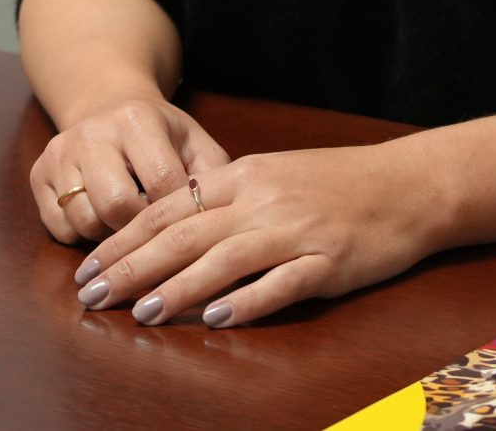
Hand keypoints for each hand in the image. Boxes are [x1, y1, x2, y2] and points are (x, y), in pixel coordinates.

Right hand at [30, 94, 230, 245]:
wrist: (107, 104)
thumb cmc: (161, 134)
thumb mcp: (194, 142)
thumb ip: (214, 178)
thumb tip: (225, 227)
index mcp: (137, 119)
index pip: (161, 184)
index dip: (179, 214)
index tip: (190, 226)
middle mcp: (92, 132)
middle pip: (116, 206)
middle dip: (140, 230)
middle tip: (156, 232)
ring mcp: (59, 152)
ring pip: (84, 220)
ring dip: (111, 236)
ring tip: (130, 225)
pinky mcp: (37, 173)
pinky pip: (58, 228)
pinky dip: (82, 237)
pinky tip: (101, 221)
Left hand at [69, 142, 435, 327]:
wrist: (408, 184)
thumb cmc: (337, 182)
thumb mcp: (272, 174)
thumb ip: (224, 197)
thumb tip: (170, 225)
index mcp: (242, 177)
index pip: (167, 209)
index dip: (123, 240)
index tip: (88, 267)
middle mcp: (262, 200)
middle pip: (183, 235)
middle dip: (131, 267)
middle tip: (93, 295)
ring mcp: (295, 230)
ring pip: (223, 260)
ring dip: (178, 288)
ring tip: (141, 312)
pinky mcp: (328, 261)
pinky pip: (281, 284)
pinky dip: (247, 302)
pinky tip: (218, 320)